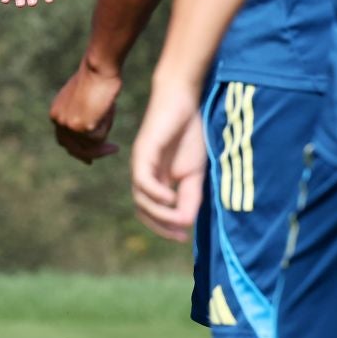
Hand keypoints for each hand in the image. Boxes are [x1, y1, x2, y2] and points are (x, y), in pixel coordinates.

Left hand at [49, 62, 120, 163]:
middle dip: (93, 153)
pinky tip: (107, 109)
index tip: (90, 159)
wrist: (98, 67)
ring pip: (92, 145)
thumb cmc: (97, 79)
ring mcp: (69, 126)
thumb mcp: (84, 101)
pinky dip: (107, 125)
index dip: (78, 151)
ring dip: (105, 130)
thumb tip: (92, 137)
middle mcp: (58, 122)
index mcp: (56, 114)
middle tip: (112, 149)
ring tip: (109, 111)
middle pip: (75, 149)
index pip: (64, 140)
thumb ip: (83, 118)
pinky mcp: (82, 128)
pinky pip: (100, 138)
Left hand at [128, 70, 206, 240]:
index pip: (151, 212)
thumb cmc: (190, 134)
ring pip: (141, 198)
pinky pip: (143, 179)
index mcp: (155, 180)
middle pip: (142, 209)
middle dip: (160, 226)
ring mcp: (141, 163)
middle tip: (180, 235)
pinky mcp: (143, 151)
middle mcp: (144, 174)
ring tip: (179, 218)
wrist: (185, 100)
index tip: (184, 237)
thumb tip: (186, 223)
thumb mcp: (195, 172)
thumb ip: (190, 197)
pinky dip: (155, 193)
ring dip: (160, 213)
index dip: (164, 227)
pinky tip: (170, 198)